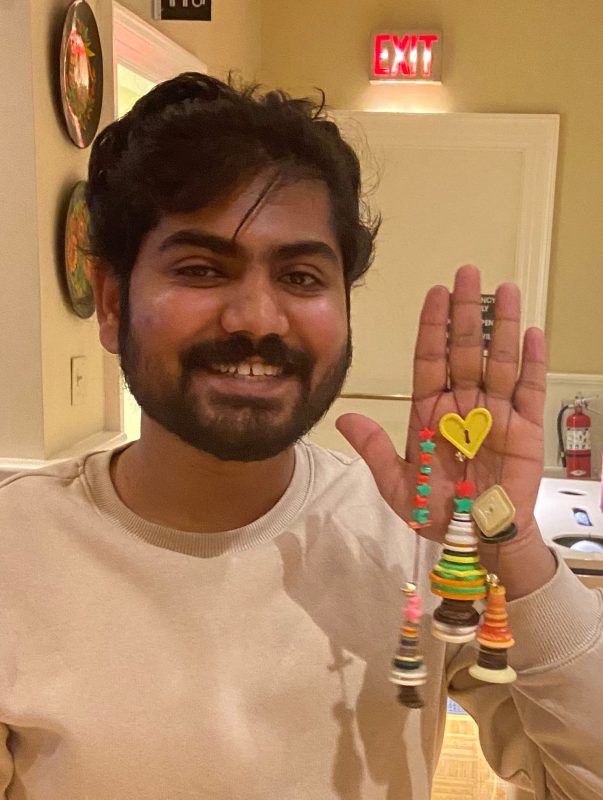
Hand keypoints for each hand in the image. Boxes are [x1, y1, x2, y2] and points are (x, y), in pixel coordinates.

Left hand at [336, 265, 554, 597]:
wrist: (476, 540)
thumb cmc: (437, 513)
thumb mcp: (399, 485)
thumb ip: (376, 449)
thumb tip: (346, 417)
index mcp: (430, 412)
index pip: (430, 360)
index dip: (432, 326)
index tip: (435, 293)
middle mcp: (462, 405)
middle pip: (464, 350)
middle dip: (465, 313)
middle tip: (467, 274)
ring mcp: (495, 414)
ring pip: (497, 361)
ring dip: (501, 326)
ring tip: (503, 291)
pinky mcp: (524, 429)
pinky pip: (528, 390)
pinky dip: (531, 363)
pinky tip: (531, 333)